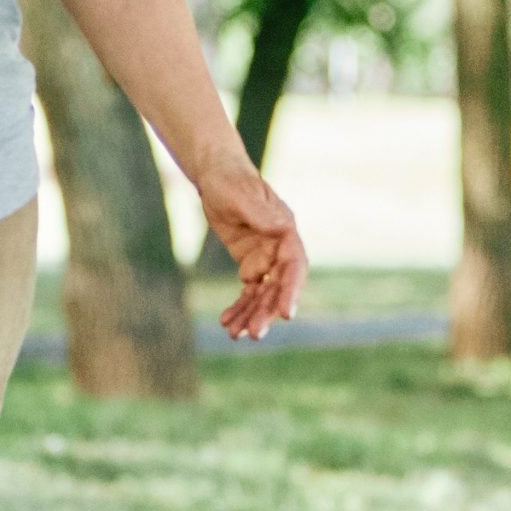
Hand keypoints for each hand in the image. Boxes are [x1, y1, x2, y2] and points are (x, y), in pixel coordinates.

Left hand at [197, 167, 307, 342]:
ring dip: (252, 315)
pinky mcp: (249, 264)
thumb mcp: (241, 194)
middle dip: (267, 311)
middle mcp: (279, 248)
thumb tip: (281, 228)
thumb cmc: (230, 180)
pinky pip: (248, 292)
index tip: (286, 314)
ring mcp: (265, 258)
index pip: (294, 266)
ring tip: (235, 335)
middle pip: (278, 286)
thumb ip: (260, 213)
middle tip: (254, 334)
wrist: (216, 176)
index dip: (292, 290)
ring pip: (263, 294)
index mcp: (284, 231)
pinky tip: (227, 323)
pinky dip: (239, 308)